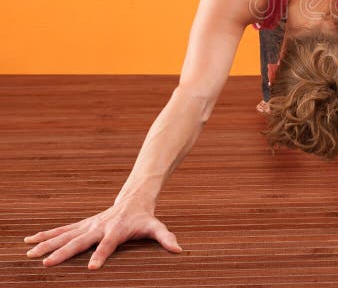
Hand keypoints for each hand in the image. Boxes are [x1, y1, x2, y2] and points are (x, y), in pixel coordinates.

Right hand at [23, 200, 181, 268]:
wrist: (134, 199)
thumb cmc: (145, 217)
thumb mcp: (156, 227)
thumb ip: (166, 237)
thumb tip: (179, 249)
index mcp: (116, 230)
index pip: (108, 244)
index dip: (101, 255)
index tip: (92, 269)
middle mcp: (99, 226)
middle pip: (80, 240)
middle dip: (64, 252)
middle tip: (48, 263)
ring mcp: (88, 225)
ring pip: (65, 235)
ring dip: (47, 243)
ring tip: (30, 252)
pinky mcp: (82, 225)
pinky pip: (61, 230)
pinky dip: (45, 235)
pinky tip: (28, 241)